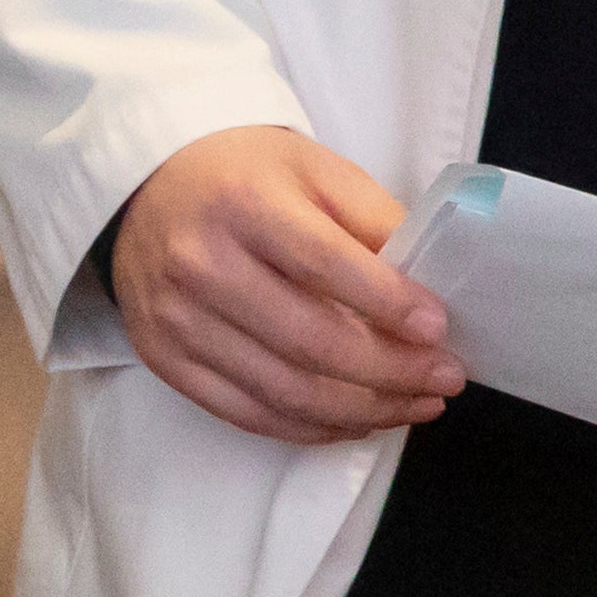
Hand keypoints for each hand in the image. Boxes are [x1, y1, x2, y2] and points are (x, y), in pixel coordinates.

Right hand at [105, 127, 457, 445]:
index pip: (323, 265)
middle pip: (306, 340)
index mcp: (244, 206)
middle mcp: (200, 267)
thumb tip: (431, 285)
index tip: (439, 329)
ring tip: (418, 406)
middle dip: (389, 371)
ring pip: (280, 389)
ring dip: (361, 409)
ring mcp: (175, 321)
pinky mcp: (163, 360)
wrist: (150, 188)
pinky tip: (359, 420)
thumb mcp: (319, 170)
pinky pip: (244, 412)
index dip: (387, 303)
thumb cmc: (250, 176)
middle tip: (446, 379)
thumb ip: (374, 222)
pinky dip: (309, 427)